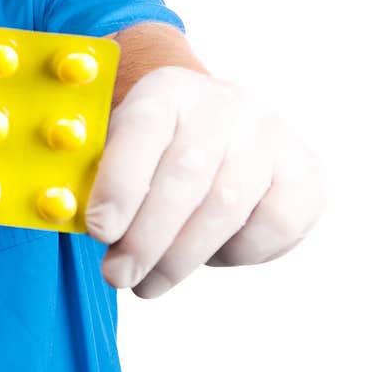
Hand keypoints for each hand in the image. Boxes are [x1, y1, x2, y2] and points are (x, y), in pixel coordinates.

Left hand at [85, 66, 325, 297]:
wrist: (215, 126)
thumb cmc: (153, 150)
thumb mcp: (119, 145)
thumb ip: (96, 175)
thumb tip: (67, 215)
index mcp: (167, 89)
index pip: (143, 129)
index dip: (120, 183)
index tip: (99, 232)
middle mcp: (224, 102)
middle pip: (185, 176)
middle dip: (146, 238)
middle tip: (119, 276)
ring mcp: (270, 134)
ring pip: (225, 207)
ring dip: (181, 258)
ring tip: (149, 283)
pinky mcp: (305, 170)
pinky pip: (273, 225)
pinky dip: (236, 254)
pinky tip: (208, 256)